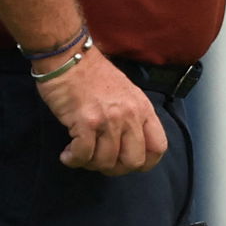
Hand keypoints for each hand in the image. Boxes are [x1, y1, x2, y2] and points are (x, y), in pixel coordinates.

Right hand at [32, 49, 168, 175]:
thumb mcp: (126, 94)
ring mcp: (110, 119)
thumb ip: (133, 118)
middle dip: (114, 168)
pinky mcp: (86, 121)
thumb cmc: (95, 77)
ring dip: (89, 163)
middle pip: (133, 161)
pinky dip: (73, 159)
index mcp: (143, 108)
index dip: (144, 163)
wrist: (70, 57)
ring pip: (105, 162)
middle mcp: (130, 115)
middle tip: (98, 160)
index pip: (158, 147)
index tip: (125, 162)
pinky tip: (67, 153)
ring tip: (79, 152)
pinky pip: (83, 155)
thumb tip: (128, 149)